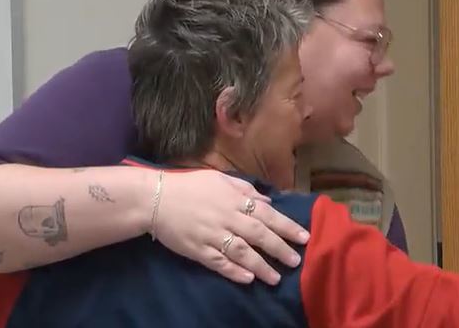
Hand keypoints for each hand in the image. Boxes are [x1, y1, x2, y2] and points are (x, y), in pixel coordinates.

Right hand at [149, 169, 309, 284]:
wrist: (154, 198)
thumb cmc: (189, 185)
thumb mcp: (220, 179)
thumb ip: (245, 189)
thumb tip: (267, 200)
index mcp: (234, 199)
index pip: (267, 214)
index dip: (286, 226)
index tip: (304, 237)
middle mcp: (227, 217)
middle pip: (258, 235)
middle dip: (280, 248)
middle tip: (296, 261)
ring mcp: (212, 235)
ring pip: (241, 252)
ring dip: (260, 266)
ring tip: (275, 278)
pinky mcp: (197, 250)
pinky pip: (219, 263)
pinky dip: (234, 271)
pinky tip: (247, 279)